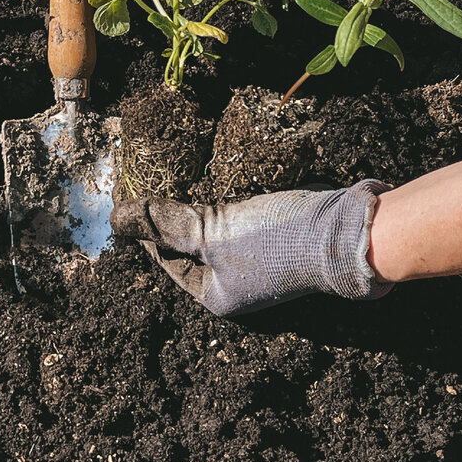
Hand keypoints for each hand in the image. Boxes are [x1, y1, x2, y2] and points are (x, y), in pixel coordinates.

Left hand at [111, 181, 392, 316]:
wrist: (346, 231)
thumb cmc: (276, 239)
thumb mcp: (212, 232)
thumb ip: (164, 225)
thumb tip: (115, 220)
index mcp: (215, 294)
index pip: (164, 256)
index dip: (145, 222)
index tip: (130, 188)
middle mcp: (236, 282)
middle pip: (188, 241)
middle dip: (172, 208)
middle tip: (153, 172)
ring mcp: (257, 259)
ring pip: (214, 225)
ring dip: (198, 198)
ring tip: (179, 166)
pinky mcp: (275, 234)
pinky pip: (240, 213)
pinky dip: (225, 194)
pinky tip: (217, 170)